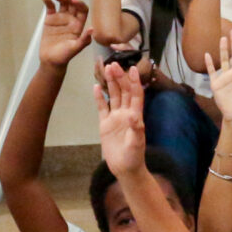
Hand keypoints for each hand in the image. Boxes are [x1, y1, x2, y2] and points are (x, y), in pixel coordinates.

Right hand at [38, 0, 93, 69]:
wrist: (51, 60)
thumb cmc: (65, 56)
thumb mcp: (76, 48)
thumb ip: (84, 40)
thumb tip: (92, 29)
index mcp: (79, 25)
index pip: (82, 10)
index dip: (79, 3)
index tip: (73, 0)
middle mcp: (71, 20)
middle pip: (72, 4)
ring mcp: (60, 19)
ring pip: (62, 3)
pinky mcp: (50, 19)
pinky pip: (50, 7)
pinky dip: (48, 1)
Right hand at [92, 61, 148, 175]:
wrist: (124, 168)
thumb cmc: (134, 157)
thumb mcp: (136, 143)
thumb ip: (136, 129)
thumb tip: (133, 114)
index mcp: (135, 116)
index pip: (136, 95)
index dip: (135, 82)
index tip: (132, 68)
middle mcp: (126, 114)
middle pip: (123, 91)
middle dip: (119, 77)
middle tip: (113, 64)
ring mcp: (115, 118)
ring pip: (113, 96)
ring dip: (110, 83)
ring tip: (106, 68)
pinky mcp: (105, 124)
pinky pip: (102, 107)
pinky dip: (99, 97)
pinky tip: (95, 86)